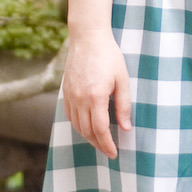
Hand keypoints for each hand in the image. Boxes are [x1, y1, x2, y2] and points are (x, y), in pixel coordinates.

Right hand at [62, 33, 131, 158]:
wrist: (88, 38)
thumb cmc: (109, 56)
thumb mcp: (122, 80)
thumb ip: (123, 105)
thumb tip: (126, 128)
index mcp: (96, 97)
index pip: (100, 130)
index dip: (107, 144)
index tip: (114, 153)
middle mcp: (80, 99)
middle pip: (87, 131)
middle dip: (98, 144)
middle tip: (108, 152)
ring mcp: (70, 95)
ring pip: (77, 125)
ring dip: (88, 137)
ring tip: (99, 142)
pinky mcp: (65, 91)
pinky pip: (70, 115)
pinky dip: (78, 125)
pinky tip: (86, 127)